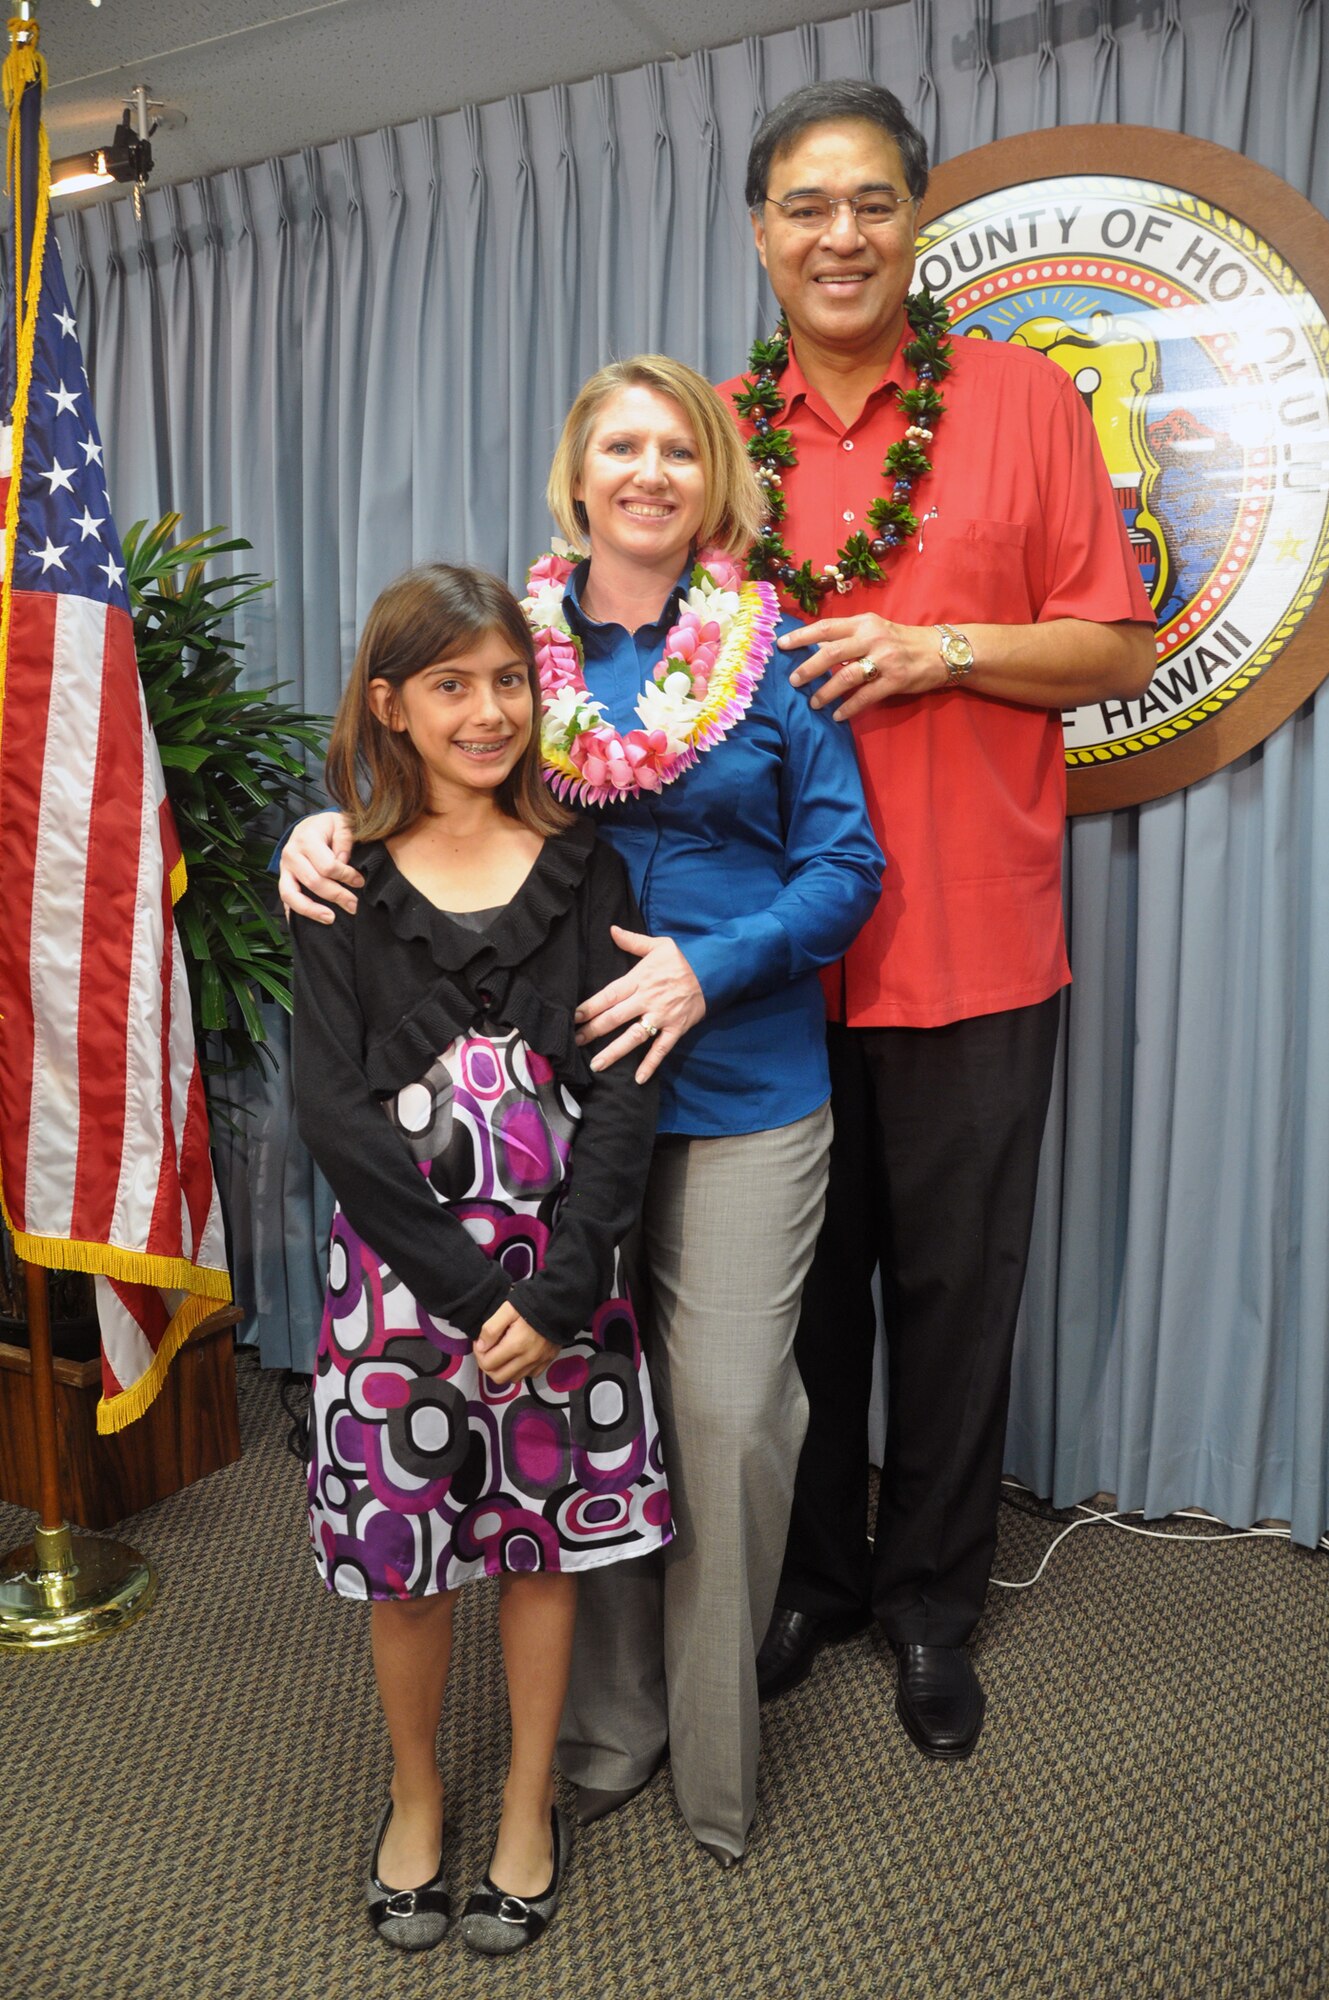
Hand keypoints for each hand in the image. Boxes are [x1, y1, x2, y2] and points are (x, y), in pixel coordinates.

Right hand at [279, 811, 362, 922]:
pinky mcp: (283, 879)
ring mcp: (284, 869)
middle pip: (313, 882)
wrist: (308, 826)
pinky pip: (285, 900)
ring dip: (312, 910)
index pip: (327, 865)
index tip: (359, 881)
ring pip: (291, 894)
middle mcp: (291, 854)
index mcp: (306, 839)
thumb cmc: (327, 827)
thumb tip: (343, 862)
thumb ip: (345, 839)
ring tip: (331, 919)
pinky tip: (309, 923)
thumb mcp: (340, 823)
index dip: (345, 876)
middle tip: (354, 905)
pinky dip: (294, 912)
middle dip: (337, 895)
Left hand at [474, 1300, 559, 1384]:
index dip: (479, 1354)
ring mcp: (539, 1362)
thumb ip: (491, 1329)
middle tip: (488, 1351)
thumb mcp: (507, 1310)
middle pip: (498, 1377)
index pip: (488, 1364)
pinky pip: (528, 1375)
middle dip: (488, 1366)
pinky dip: (519, 1370)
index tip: (481, 1342)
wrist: (558, 1304)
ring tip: (502, 1353)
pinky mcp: (547, 1361)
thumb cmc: (531, 1304)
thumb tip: (481, 1347)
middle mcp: (528, 1359)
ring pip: (513, 1379)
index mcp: (516, 1345)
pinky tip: (518, 1356)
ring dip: (503, 1370)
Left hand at [574, 926, 704, 1081]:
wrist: (715, 969)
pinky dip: (651, 1064)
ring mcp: (662, 1015)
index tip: (574, 1017)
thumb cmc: (684, 959)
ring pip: (634, 1036)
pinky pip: (662, 1049)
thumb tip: (611, 930)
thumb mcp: (659, 945)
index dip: (590, 1007)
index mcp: (639, 979)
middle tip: (575, 1042)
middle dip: (593, 1031)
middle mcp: (647, 999)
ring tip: (597, 1064)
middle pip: (615, 1017)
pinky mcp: (676, 1028)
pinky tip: (639, 1078)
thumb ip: (633, 941)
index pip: (609, 995)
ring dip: (615, 1051)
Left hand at [778, 615, 944, 721]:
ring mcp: (884, 659)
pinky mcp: (895, 680)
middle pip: (831, 652)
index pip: (826, 627)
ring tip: (813, 703)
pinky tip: (837, 715)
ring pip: (846, 676)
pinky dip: (848, 707)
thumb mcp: (875, 630)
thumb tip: (816, 648)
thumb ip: (849, 638)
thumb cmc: (902, 641)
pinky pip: (865, 696)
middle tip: (793, 681)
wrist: (940, 652)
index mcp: (864, 623)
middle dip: (808, 668)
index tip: (781, 645)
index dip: (801, 636)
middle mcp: (872, 637)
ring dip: (826, 692)